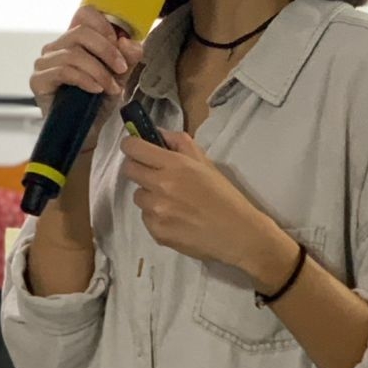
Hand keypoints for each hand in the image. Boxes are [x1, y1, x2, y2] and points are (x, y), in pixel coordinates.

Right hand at [30, 7, 144, 145]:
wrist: (86, 133)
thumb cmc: (98, 102)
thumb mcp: (120, 77)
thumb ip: (128, 57)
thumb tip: (129, 42)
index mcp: (75, 39)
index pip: (84, 14)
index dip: (104, 25)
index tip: (120, 44)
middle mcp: (56, 47)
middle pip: (81, 32)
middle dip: (107, 51)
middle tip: (121, 69)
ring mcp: (44, 63)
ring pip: (74, 53)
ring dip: (99, 71)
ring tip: (111, 87)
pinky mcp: (38, 80)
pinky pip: (63, 71)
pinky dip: (85, 80)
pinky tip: (96, 90)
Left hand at [120, 130, 288, 277]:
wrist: (239, 234)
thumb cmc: (224, 196)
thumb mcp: (205, 163)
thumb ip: (179, 142)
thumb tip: (156, 133)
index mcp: (174, 165)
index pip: (134, 148)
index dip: (131, 145)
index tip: (135, 148)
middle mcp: (161, 186)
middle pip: (129, 170)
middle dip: (138, 168)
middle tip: (154, 175)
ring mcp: (156, 210)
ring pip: (138, 195)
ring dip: (149, 195)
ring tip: (173, 202)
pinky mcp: (156, 231)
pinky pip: (145, 217)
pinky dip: (156, 216)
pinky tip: (176, 219)